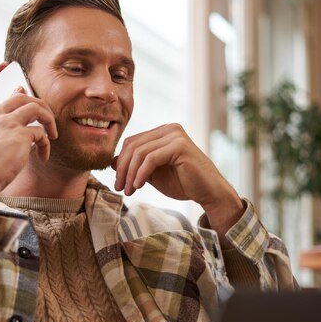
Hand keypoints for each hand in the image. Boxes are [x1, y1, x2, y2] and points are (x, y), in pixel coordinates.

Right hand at [0, 89, 57, 206]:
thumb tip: (0, 133)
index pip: (6, 101)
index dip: (19, 97)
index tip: (26, 95)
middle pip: (22, 98)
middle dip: (39, 105)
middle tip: (47, 118)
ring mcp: (8, 123)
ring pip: (35, 107)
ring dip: (48, 119)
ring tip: (52, 134)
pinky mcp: (20, 134)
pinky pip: (41, 133)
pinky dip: (45, 145)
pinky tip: (43, 156)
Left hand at [112, 123, 243, 240]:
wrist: (208, 192)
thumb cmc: (183, 183)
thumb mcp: (152, 174)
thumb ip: (135, 165)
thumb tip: (111, 161)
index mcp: (162, 132)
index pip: (132, 142)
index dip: (121, 163)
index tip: (118, 183)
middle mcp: (169, 129)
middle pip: (133, 145)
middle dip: (123, 169)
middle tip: (120, 188)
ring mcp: (175, 135)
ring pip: (140, 152)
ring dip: (130, 174)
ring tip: (129, 190)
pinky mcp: (180, 146)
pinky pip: (151, 158)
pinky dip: (141, 173)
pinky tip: (138, 186)